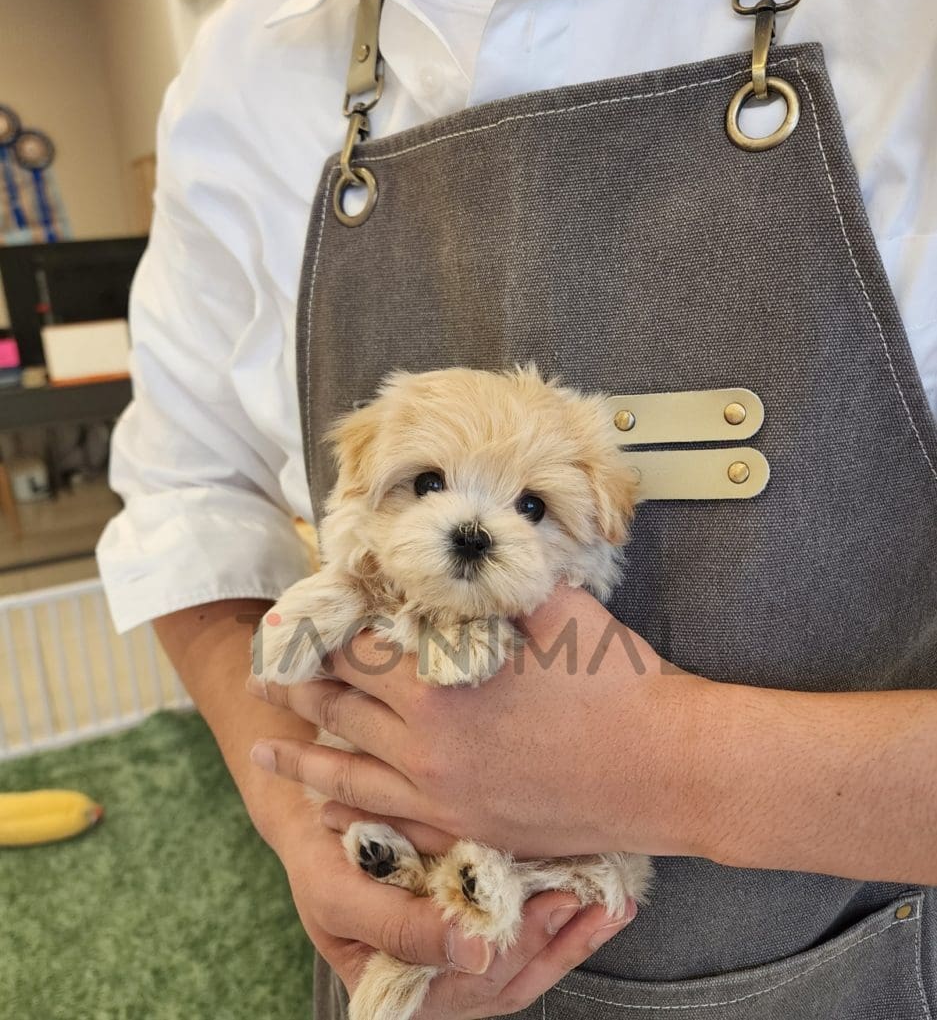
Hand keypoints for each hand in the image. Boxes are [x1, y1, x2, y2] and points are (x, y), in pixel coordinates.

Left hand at [248, 584, 715, 858]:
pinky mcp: (466, 828)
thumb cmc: (621, 684)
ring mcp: (443, 794)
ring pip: (349, 767)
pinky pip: (386, 819)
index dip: (323, 625)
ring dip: (303, 748)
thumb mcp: (558, 609)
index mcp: (441, 683)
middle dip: (298, 680)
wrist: (672, 771)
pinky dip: (344, 808)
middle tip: (265, 664)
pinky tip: (321, 806)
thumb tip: (461, 546)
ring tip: (263, 738)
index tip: (299, 613)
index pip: (358, 646)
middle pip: (341, 704)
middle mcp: (426, 744)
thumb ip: (498, 580)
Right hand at [273, 796, 635, 1016]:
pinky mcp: (480, 916)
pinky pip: (528, 929)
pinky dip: (566, 915)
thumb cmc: (319, 857)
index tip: (551, 909)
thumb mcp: (338, 893)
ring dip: (573, 936)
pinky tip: (600, 892)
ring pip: (528, 964)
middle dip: (556, 945)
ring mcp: (462, 950)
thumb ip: (398, 928)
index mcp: (400, 990)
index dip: (512, 955)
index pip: (468, 992)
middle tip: (592, 900)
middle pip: (508, 983)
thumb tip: (471, 951)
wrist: (316, 810)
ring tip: (614, 903)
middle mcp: (437, 979)